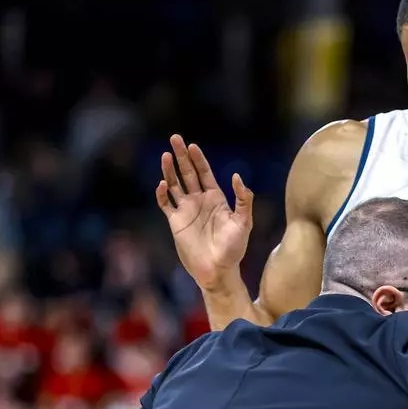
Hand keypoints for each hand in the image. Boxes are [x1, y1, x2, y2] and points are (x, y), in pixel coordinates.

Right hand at [155, 134, 254, 290]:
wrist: (218, 270)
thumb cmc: (234, 248)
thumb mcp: (244, 222)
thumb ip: (243, 200)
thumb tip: (238, 177)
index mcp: (217, 199)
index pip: (205, 173)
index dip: (198, 159)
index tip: (192, 145)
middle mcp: (200, 201)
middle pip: (188, 174)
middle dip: (181, 156)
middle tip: (174, 138)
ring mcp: (186, 211)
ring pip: (175, 185)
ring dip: (169, 170)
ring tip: (166, 155)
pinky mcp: (176, 223)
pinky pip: (166, 204)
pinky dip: (162, 194)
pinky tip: (162, 183)